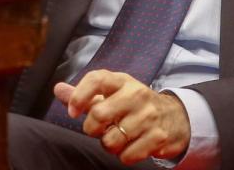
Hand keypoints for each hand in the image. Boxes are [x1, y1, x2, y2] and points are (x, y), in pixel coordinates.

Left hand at [54, 70, 189, 164]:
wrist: (175, 116)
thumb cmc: (134, 104)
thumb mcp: (112, 93)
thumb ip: (84, 93)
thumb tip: (58, 89)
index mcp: (121, 81)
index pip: (96, 79)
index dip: (79, 96)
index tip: (72, 111)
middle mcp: (136, 95)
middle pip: (99, 114)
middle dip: (92, 128)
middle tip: (99, 129)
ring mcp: (149, 116)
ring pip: (111, 140)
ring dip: (109, 144)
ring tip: (117, 136)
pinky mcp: (158, 137)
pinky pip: (127, 156)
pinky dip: (123, 156)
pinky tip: (130, 145)